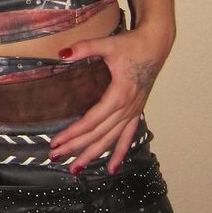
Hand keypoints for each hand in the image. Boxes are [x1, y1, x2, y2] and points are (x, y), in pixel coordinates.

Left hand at [49, 20, 173, 173]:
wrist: (155, 44)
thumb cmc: (132, 45)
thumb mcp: (108, 44)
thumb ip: (85, 48)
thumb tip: (62, 53)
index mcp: (119, 94)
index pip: (91, 121)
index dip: (73, 133)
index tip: (56, 141)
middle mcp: (127, 108)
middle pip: (98, 134)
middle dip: (76, 147)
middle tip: (55, 156)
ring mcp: (133, 112)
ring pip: (111, 140)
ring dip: (93, 154)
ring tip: (75, 168)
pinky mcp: (136, 111)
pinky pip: (128, 137)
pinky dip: (119, 153)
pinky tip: (111, 168)